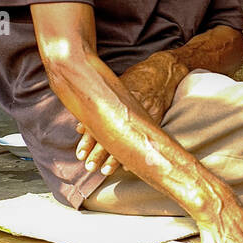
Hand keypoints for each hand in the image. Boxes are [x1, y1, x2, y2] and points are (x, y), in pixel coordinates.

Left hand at [74, 52, 188, 176]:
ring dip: (115, 158)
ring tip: (105, 171)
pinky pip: (143, 140)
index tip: (80, 154)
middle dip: (98, 154)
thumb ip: (97, 105)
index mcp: (115, 100)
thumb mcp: (115, 87)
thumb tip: (80, 127)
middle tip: (89, 167)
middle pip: (110, 136)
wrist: (162, 71)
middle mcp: (128, 110)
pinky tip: (127, 165)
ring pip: (126, 141)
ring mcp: (143, 116)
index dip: (88, 141)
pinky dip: (135, 153)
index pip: (98, 123)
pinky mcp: (156, 120)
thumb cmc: (136, 78)